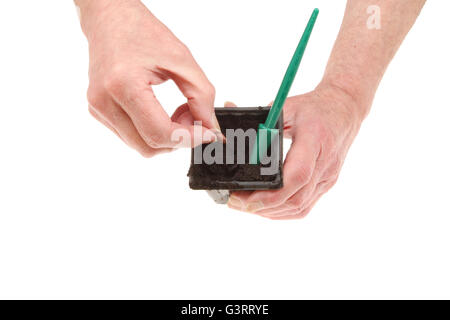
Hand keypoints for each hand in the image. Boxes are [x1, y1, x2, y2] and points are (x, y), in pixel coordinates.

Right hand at [77, 0, 219, 156]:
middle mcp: (104, 101)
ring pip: (141, 146)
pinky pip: (132, 137)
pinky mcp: (99, 112)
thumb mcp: (182, 60)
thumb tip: (210, 127)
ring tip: (177, 112)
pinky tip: (160, 112)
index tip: (209, 133)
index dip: (189, 139)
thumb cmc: (143, 32)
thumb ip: (201, 96)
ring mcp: (98, 109)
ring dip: (166, 137)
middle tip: (193, 118)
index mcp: (123, 85)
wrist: (110, 19)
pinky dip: (153, 132)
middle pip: (149, 147)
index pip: (159, 133)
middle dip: (178, 140)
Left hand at [228, 84, 362, 218]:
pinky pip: (305, 206)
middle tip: (234, 202)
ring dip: (270, 211)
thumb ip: (261, 118)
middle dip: (262, 206)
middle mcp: (325, 164)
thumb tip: (228, 111)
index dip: (270, 193)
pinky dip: (283, 211)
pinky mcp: (326, 183)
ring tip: (245, 206)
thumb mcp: (288, 106)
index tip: (244, 196)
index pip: (296, 176)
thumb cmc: (315, 107)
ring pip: (299, 207)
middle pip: (295, 198)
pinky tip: (266, 208)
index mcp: (315, 141)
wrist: (346, 109)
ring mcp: (327, 178)